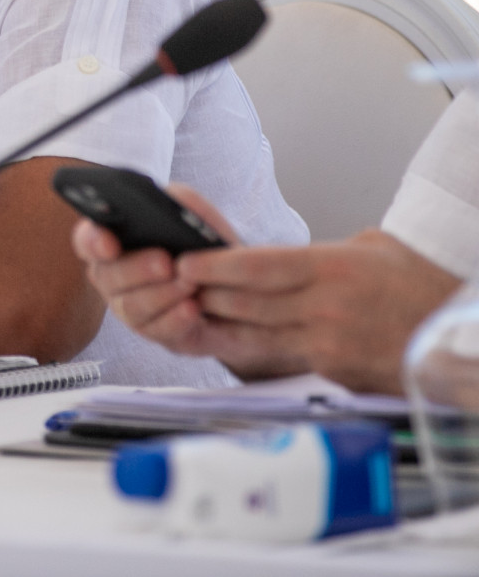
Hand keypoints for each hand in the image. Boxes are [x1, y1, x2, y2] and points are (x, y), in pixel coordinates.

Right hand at [71, 183, 304, 380]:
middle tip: (166, 262)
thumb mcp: (198, 215)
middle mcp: (113, 276)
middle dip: (136, 269)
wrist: (239, 288)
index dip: (93, 242)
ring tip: (190, 285)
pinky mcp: (156, 332)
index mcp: (114, 240)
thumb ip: (182, 201)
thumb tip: (171, 199)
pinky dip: (176, 319)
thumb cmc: (207, 245)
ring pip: (131, 307)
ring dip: (162, 295)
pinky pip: (157, 331)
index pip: (87, 240)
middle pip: (107, 276)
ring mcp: (130, 307)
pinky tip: (194, 308)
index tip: (110, 244)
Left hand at [180, 230, 461, 395]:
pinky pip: (282, 360)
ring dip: (219, 326)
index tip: (186, 262)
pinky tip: (229, 341)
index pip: (258, 267)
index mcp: (333, 271)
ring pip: (256, 337)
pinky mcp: (336, 374)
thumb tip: (268, 258)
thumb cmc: (417, 281)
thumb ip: (314, 254)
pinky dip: (252, 350)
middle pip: (247, 304)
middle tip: (173, 287)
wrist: (461, 326)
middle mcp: (327, 310)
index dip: (215, 266)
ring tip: (188, 314)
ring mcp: (331, 346)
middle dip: (206, 296)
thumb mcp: (367, 248)